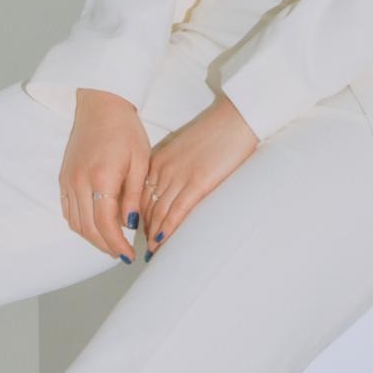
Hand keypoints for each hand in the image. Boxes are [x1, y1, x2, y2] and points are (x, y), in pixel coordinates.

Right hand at [58, 90, 150, 260]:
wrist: (101, 104)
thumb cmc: (125, 130)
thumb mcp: (140, 161)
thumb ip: (134, 195)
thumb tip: (130, 225)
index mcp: (102, 178)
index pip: (105, 224)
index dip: (117, 245)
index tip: (129, 255)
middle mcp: (79, 182)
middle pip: (88, 228)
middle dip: (105, 246)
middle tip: (122, 254)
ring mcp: (68, 180)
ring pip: (75, 223)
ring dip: (92, 238)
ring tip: (111, 242)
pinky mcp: (63, 177)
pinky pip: (68, 210)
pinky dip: (80, 224)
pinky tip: (96, 225)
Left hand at [140, 95, 258, 250]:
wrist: (235, 118)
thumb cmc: (215, 131)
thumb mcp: (185, 147)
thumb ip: (174, 165)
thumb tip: (174, 186)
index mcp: (159, 159)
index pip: (140, 194)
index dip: (138, 215)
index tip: (139, 231)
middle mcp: (164, 169)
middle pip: (146, 206)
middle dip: (143, 229)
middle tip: (143, 247)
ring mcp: (180, 176)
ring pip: (159, 213)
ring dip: (154, 235)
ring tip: (153, 254)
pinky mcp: (198, 183)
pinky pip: (177, 212)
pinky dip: (167, 230)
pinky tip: (162, 243)